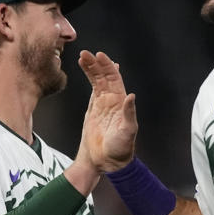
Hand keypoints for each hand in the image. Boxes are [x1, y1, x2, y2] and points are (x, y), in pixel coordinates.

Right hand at [78, 50, 137, 171]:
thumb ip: (129, 113)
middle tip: (87, 53)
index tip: (100, 56)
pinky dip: (89, 79)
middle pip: (104, 77)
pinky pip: (92, 90)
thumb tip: (130, 96)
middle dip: (96, 64)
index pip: (114, 79)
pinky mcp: (93, 110)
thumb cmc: (120, 149)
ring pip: (96, 81)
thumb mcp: (128, 131)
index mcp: (121, 103)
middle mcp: (112, 101)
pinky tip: (87, 69)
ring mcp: (102, 105)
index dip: (108, 67)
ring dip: (91, 69)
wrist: (106, 161)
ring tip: (82, 57)